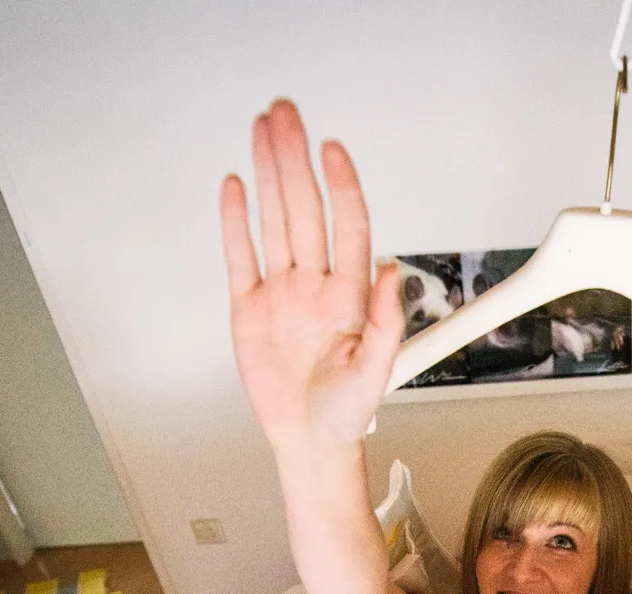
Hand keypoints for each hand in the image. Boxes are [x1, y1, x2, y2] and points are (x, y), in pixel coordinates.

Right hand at [221, 100, 404, 456]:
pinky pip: (241, 256)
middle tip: (285, 114)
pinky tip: (238, 186)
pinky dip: (237, 222)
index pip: (347, 226)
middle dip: (294, 159)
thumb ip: (387, 323)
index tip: (332, 150)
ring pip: (274, 221)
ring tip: (264, 129)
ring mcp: (282, 292)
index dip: (341, 186)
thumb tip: (395, 274)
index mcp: (349, 296)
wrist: (308, 441)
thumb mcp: (376, 373)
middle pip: (304, 209)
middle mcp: (315, 284)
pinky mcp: (250, 308)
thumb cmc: (345, 413)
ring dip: (270, 174)